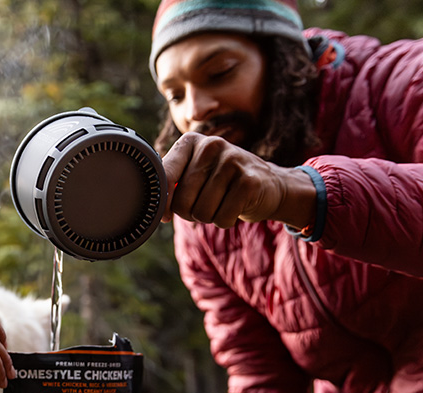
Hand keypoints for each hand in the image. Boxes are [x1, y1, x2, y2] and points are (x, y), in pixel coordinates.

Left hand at [164, 132, 315, 229]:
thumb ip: (172, 181)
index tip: (165, 216)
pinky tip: (235, 207)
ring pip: (201, 212)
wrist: (270, 185)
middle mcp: (211, 145)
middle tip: (205, 205)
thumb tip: (152, 207)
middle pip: (182, 201)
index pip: (165, 176)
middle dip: (190, 213)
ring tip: (221, 204)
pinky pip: (222, 218)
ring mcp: (232, 161)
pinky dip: (225, 221)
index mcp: (191, 141)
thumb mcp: (196, 173)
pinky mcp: (249, 181)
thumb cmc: (223, 183)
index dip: (162, 203)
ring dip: (209, 217)